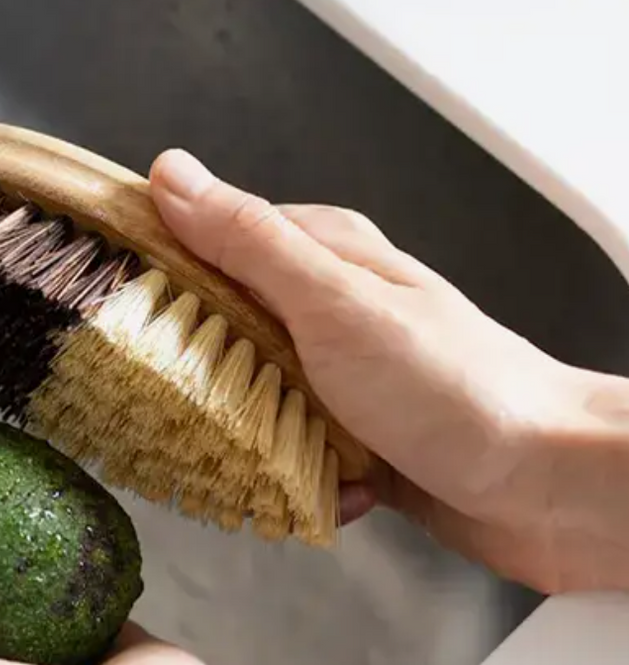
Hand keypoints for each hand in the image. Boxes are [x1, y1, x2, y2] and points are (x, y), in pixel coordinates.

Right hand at [149, 149, 628, 592]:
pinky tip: (331, 490)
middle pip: (214, 333)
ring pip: (244, 404)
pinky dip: (299, 482)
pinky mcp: (353, 439)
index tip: (113, 311)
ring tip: (276, 456)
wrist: (550, 486)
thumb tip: (170, 174)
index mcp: (321, 256)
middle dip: (200, 380)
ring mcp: (340, 378)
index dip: (153, 275)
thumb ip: (249, 242)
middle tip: (206, 408)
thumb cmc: (456, 390)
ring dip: (251, 443)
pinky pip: (286, 458)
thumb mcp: (335, 304)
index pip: (204, 242)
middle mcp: (326, 312)